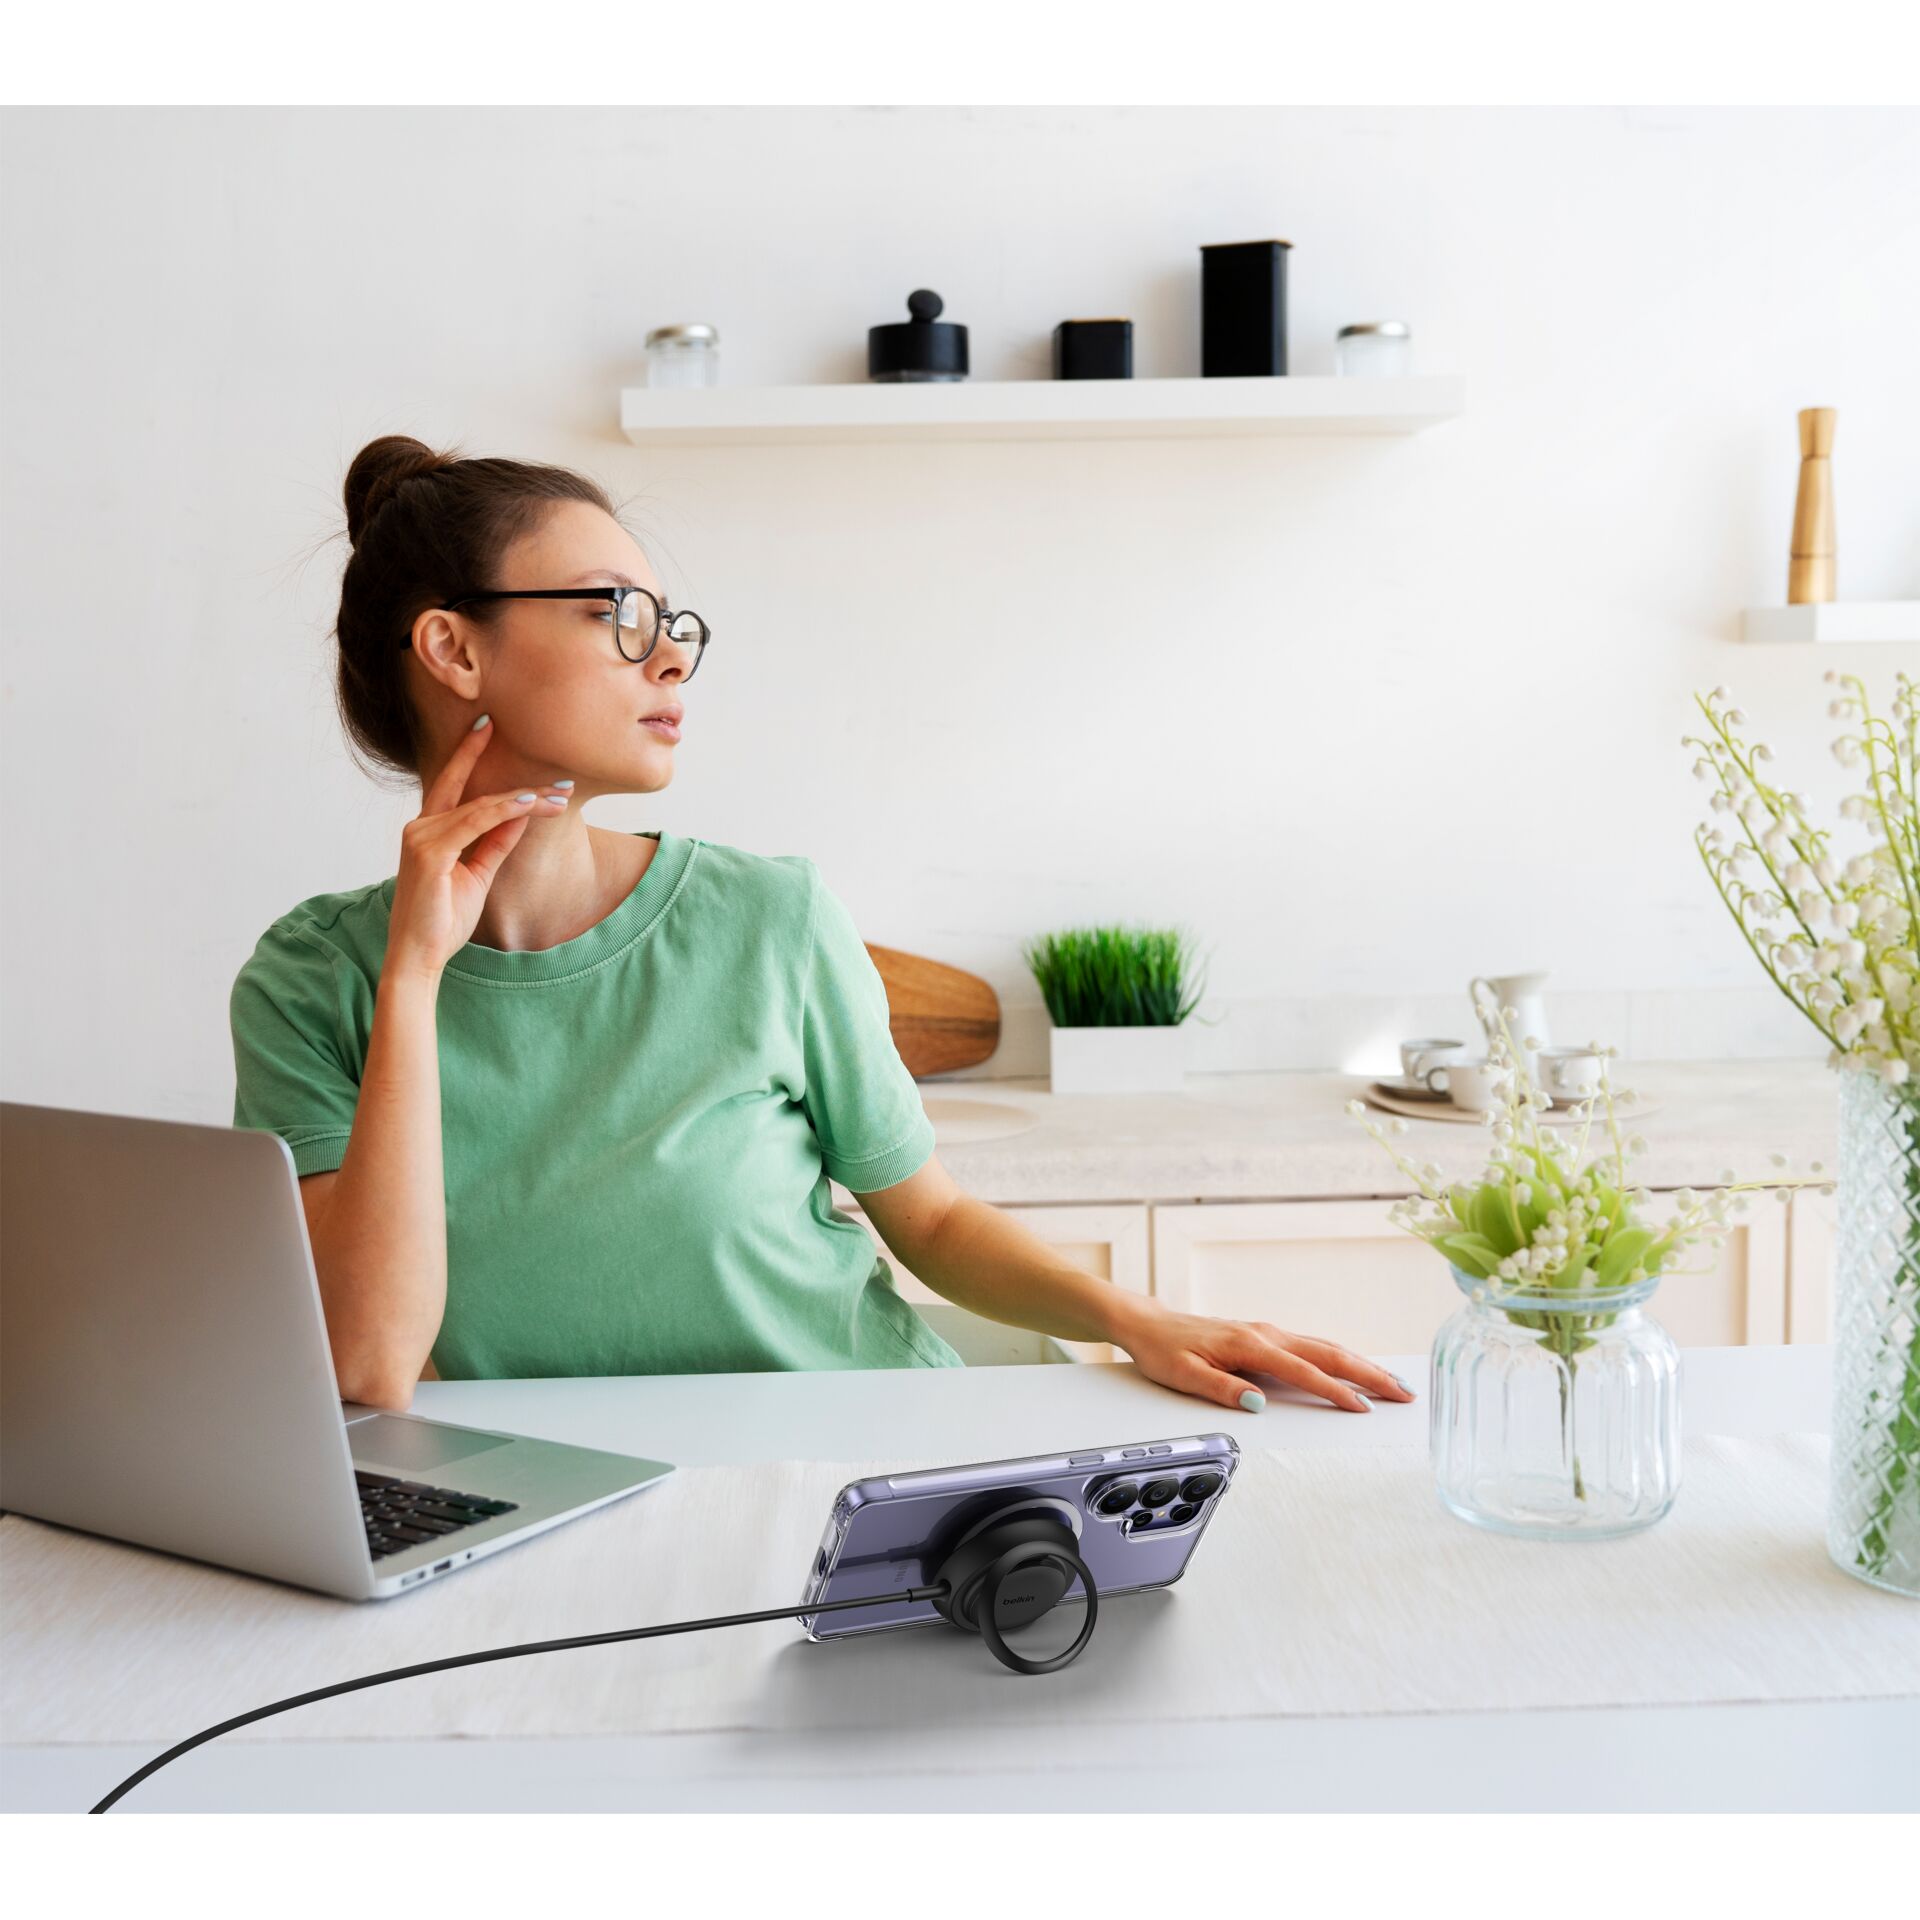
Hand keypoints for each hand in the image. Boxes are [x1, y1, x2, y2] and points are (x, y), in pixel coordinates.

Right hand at [386, 714, 570, 980]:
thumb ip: (494, 842)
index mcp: (428, 831)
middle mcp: (419, 827)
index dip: (468, 754)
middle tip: (543, 761)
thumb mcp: (478, 874)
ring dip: (524, 799)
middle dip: (503, 771)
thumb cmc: (443, 920)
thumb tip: (519, 814)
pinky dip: (503, 811)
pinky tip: (529, 803)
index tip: (488, 726)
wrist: (418, 957)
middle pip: (468, 788)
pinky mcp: (428, 853)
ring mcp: (421, 838)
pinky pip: (474, 822)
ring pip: (481, 806)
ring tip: (559, 795)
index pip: (451, 783)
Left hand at [1108, 1297, 1416, 1414]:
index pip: (1302, 1372)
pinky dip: (1341, 1357)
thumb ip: (1221, 1388)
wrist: (1147, 1324)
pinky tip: (1355, 1367)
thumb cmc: (1163, 1350)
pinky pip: (1313, 1346)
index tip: (1363, 1409)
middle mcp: (1265, 1334)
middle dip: (1369, 1374)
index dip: (1335, 1391)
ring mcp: (1268, 1333)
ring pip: (1325, 1347)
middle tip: (1404, 1394)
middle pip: (1328, 1353)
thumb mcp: (1183, 1375)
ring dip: (1361, 1364)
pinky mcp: (1265, 1337)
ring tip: (1393, 1383)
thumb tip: (1257, 1403)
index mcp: (1249, 1344)